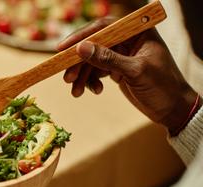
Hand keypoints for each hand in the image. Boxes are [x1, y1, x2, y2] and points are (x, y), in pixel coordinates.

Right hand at [58, 17, 199, 134]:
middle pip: (94, 44)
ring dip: (82, 76)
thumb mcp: (135, 71)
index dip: (82, 36)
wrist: (173, 109)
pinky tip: (95, 91)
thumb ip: (108, 59)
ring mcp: (121, 55)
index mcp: (138, 32)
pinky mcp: (117, 69)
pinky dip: (91, 81)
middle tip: (67, 77)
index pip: (104, 27)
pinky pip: (96, 71)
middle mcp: (128, 40)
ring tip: (76, 91)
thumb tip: (81, 48)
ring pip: (92, 60)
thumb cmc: (162, 87)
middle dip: (79, 62)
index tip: (63, 48)